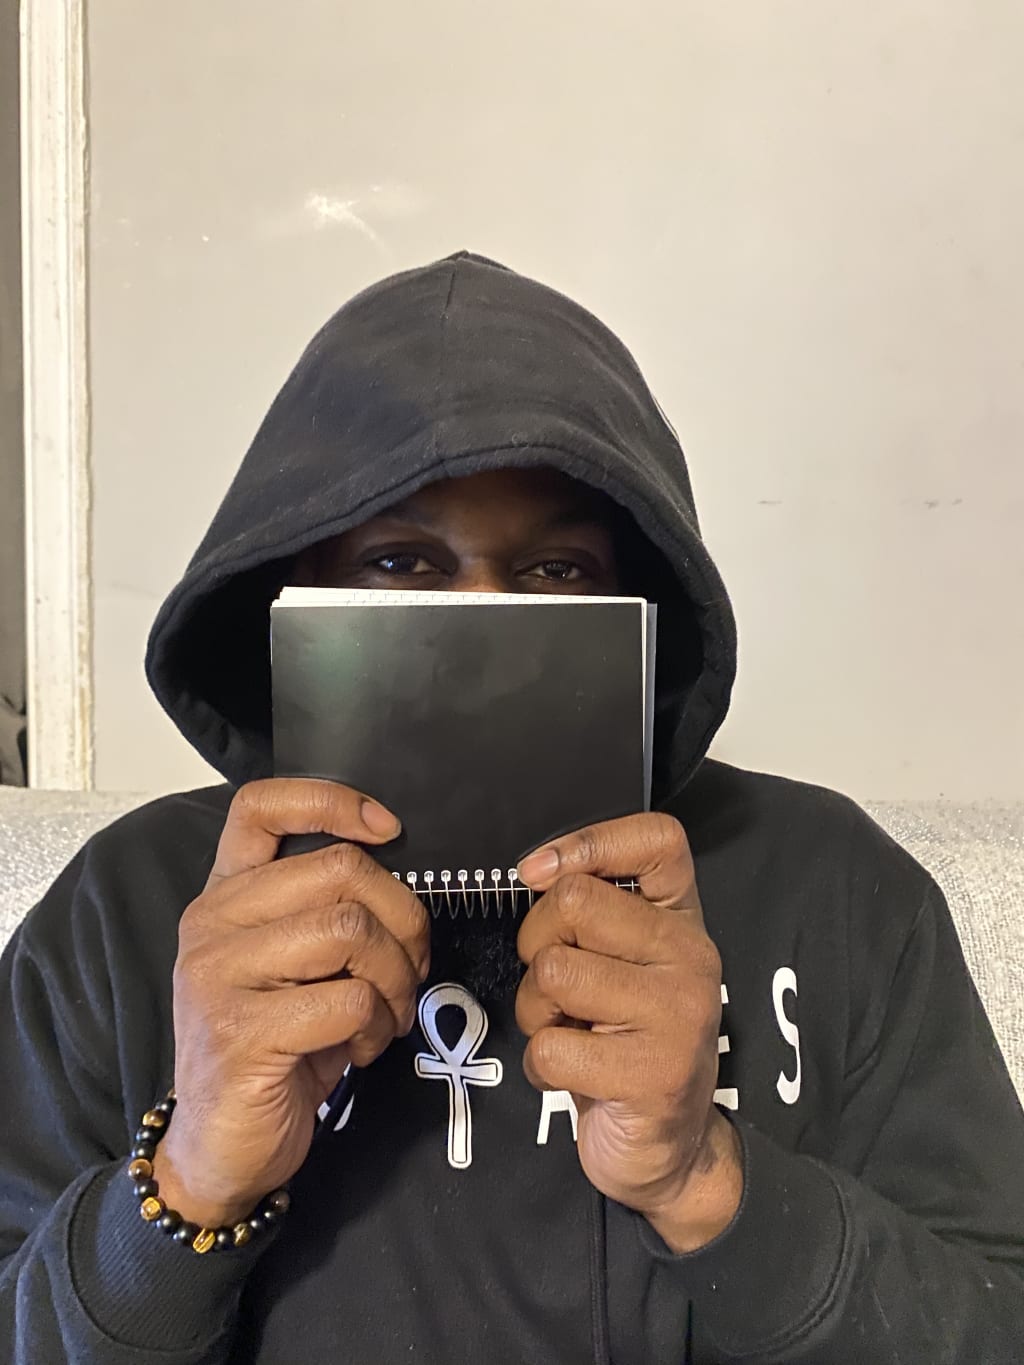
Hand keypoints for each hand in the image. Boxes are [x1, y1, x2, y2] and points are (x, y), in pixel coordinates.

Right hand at [154, 778, 428, 1227]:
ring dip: (395, 978)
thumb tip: (407, 881)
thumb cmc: (276, 1048)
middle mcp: (212, 923)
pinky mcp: (241, 1031)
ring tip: (386, 1014)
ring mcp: (219, 975)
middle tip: (411, 967)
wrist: (220, 1148)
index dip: (332, 800)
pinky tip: (362, 1048)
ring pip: (350, 931)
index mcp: (225, 896)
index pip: (260, 806)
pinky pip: (349, 999)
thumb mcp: (294, 968)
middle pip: (340, 870)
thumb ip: (325, 913)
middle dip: (403, 919)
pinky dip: (377, 1025)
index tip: (388, 828)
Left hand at [515, 813, 741, 1252]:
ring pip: (553, 973)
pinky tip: (571, 1075)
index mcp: (682, 918)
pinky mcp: (654, 1073)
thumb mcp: (619, 963)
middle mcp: (691, 955)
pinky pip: (551, 1046)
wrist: (670, 1147)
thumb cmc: (624, 1039)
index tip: (538, 872)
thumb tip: (536, 869)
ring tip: (566, 1031)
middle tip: (556, 986)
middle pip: (574, 902)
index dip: (588, 841)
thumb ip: (593, 911)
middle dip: (536, 944)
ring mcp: (679, 1014)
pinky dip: (541, 1066)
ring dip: (535, 1010)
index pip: (658, 839)